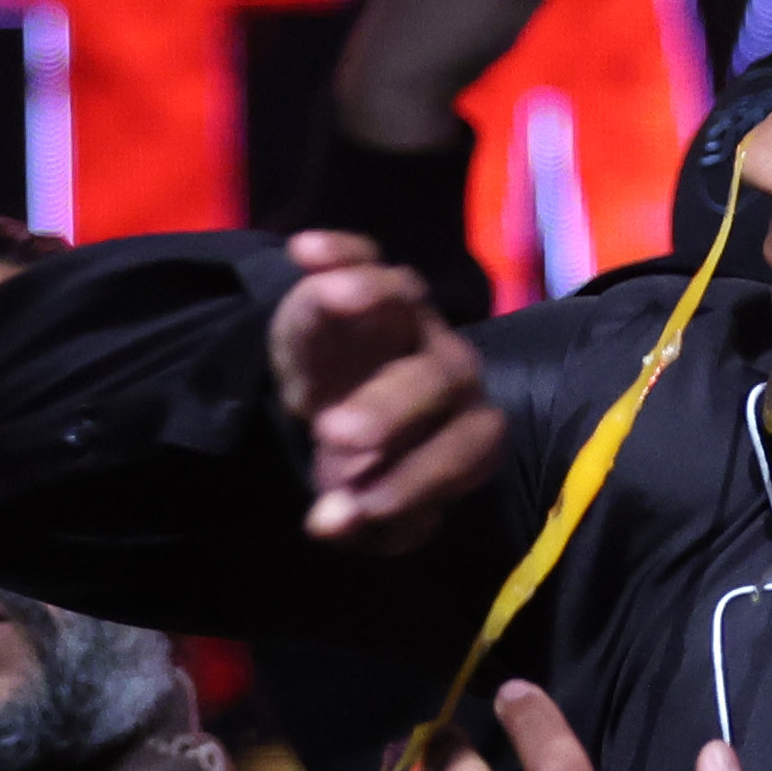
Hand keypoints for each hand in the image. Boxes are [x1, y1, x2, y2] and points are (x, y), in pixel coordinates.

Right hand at [273, 235, 505, 549]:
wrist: (343, 418)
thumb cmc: (369, 471)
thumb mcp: (366, 507)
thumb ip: (357, 520)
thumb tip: (328, 522)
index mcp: (466, 433)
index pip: (465, 452)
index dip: (418, 481)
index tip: (360, 506)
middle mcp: (451, 370)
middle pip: (442, 374)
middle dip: (390, 407)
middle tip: (333, 436)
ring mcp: (413, 319)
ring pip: (407, 298)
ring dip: (370, 296)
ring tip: (327, 297)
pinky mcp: (370, 285)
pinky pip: (364, 254)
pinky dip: (340, 248)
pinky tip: (305, 250)